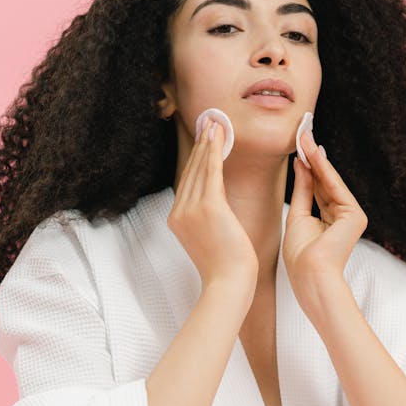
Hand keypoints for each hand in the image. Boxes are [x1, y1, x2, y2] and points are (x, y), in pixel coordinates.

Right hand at [167, 117, 257, 301]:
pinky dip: (214, 152)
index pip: (188, 181)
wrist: (228, 282)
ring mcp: (190, 209)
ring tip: (215, 124)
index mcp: (177, 219)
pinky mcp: (208, 207)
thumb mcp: (210, 238)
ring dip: (208, 143)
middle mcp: (179, 211)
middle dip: (201, 145)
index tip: (204, 140)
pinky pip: (211, 172)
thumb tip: (216, 204)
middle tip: (209, 123)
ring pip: (200, 168)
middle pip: (191, 171)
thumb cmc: (227, 266)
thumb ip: (207, 218)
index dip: (196, 158)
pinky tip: (218, 137)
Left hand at [283, 129, 366, 314]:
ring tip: (304, 136)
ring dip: (316, 158)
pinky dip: (323, 169)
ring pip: (329, 181)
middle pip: (324, 182)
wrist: (310, 277)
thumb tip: (301, 164)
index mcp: (330, 220)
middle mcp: (343, 216)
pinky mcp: (355, 216)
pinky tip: (312, 153)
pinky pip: (335, 187)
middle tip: (302, 133)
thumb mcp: (297, 215)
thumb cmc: (300, 256)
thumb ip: (303, 189)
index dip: (307, 167)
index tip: (298, 146)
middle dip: (312, 157)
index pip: (317, 188)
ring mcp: (351, 215)